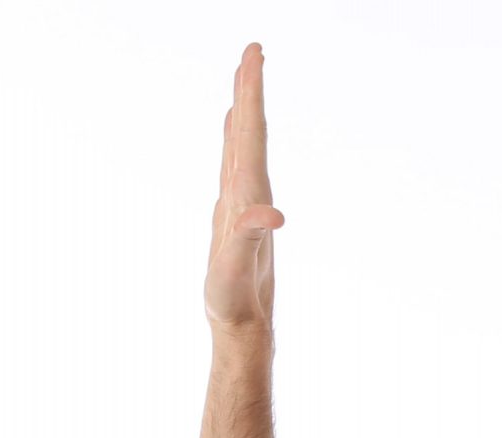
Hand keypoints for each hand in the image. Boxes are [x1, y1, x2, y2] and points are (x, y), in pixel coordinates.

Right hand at [204, 41, 283, 330]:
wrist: (242, 324)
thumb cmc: (235, 301)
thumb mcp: (237, 270)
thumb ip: (250, 238)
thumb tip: (271, 215)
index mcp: (251, 194)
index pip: (251, 134)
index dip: (252, 94)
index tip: (254, 55)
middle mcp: (251, 192)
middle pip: (250, 131)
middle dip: (250, 90)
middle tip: (253, 49)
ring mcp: (242, 201)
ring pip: (242, 144)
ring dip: (243, 110)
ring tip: (243, 78)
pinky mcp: (233, 213)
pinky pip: (233, 163)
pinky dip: (232, 139)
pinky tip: (230, 128)